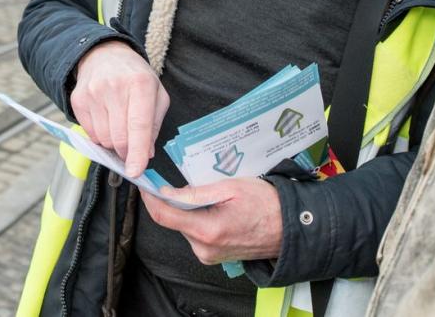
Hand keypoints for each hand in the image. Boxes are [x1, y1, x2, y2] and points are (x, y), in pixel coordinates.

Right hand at [71, 40, 169, 176]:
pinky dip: (100, 135)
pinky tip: (105, 119)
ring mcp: (93, 93)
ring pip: (104, 139)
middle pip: (119, 138)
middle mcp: (114, 87)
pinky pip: (90, 134)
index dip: (137, 152)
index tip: (135, 171)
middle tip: (131, 145)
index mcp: (140, 84)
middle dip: (127, 151)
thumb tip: (147, 153)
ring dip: (113, 142)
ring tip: (118, 124)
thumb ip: (154, 124)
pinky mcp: (78, 100)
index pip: (139, 126)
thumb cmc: (135, 77)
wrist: (105, 55)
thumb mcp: (156, 93)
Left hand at [139, 178, 281, 262]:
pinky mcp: (214, 255)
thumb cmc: (265, 204)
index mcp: (207, 230)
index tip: (143, 182)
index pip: (164, 216)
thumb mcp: (229, 188)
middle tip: (182, 179)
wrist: (290, 227)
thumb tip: (167, 192)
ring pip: (185, 225)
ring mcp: (209, 255)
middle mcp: (204, 248)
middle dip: (173, 199)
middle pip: (174, 219)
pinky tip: (213, 207)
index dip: (149, 197)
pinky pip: (196, 232)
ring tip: (208, 194)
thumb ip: (195, 192)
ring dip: (188, 208)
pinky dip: (198, 217)